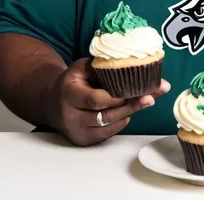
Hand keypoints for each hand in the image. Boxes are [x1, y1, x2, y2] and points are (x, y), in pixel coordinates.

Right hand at [49, 58, 170, 146]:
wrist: (52, 102)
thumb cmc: (73, 81)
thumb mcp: (82, 67)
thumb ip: (102, 66)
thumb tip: (131, 63)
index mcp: (69, 94)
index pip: (94, 100)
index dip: (116, 98)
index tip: (135, 91)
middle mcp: (71, 116)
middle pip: (106, 116)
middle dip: (131, 106)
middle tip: (151, 97)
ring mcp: (77, 131)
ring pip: (110, 126)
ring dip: (130, 113)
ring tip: (146, 100)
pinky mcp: (84, 141)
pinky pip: (108, 133)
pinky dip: (121, 121)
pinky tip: (129, 110)